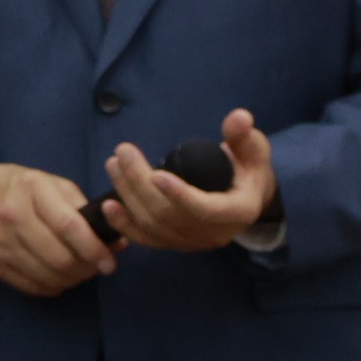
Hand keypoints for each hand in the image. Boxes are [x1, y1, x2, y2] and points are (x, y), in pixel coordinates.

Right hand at [0, 160, 114, 295]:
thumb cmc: (20, 189)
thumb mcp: (52, 185)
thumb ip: (84, 210)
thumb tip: (117, 242)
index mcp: (33, 190)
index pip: (69, 227)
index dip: (95, 250)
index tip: (110, 264)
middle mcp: (12, 215)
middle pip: (60, 258)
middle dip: (86, 269)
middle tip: (94, 267)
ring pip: (48, 276)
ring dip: (71, 279)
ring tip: (77, 270)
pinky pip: (30, 286)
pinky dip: (51, 286)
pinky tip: (56, 276)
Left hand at [102, 108, 278, 252]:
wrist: (247, 197)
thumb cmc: (248, 168)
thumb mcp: (252, 149)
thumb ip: (243, 135)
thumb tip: (240, 117)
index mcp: (237, 212)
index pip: (207, 210)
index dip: (181, 196)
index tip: (156, 174)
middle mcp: (215, 233)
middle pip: (170, 216)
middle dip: (141, 184)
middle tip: (123, 152)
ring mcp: (194, 242)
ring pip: (153, 225)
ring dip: (128, 196)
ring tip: (113, 164)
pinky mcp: (176, 243)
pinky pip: (147, 239)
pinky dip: (125, 225)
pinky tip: (108, 205)